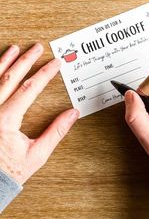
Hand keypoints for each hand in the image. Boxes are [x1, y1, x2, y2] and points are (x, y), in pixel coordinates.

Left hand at [0, 44, 78, 183]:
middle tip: (36, 48)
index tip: (54, 63)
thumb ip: (56, 132)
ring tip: (14, 49)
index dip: (44, 73)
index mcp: (6, 120)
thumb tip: (72, 114)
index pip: (29, 89)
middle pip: (11, 78)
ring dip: (5, 62)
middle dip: (26, 60)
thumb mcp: (36, 154)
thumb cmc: (9, 170)